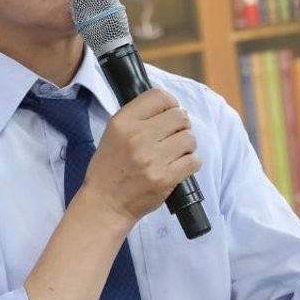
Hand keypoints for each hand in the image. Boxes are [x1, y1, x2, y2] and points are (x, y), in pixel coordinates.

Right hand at [76, 88, 200, 228]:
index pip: (159, 96)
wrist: (105, 204)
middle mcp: (137, 137)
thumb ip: (138, 116)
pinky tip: (178, 166)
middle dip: (181, 126)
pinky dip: (190, 163)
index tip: (170, 113)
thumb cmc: (110, 168)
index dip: (170, 103)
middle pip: (180, 116)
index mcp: (123, 122)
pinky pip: (194, 161)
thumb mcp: (113, 133)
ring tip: (174, 153)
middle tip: (173, 136)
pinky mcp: (164, 178)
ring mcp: (152, 159)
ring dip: (186, 146)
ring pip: (189, 138)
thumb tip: (171, 106)